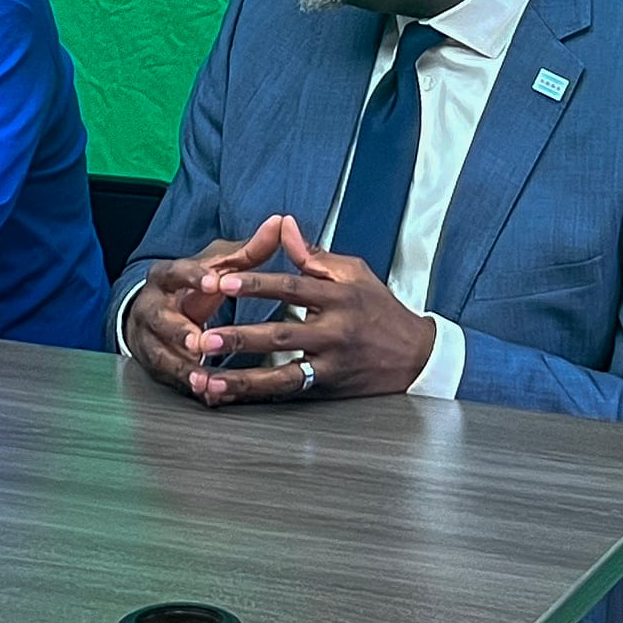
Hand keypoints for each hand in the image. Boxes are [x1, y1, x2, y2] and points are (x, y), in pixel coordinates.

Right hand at [124, 215, 287, 394]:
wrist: (155, 313)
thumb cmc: (194, 286)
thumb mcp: (218, 265)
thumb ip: (249, 250)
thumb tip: (280, 223)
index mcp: (167, 277)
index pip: (176, 272)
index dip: (194, 277)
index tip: (214, 282)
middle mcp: (152, 307)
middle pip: (160, 319)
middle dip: (178, 331)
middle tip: (199, 340)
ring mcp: (150, 338)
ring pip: (161, 353)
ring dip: (181, 366)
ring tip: (200, 375)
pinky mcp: (156, 364)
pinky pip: (171, 377)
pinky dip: (190, 386)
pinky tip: (208, 393)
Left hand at [180, 216, 437, 406]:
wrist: (417, 356)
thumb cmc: (381, 309)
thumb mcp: (354, 273)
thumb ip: (313, 255)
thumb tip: (283, 226)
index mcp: (338, 296)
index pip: (291, 286)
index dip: (256, 283)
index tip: (223, 282)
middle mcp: (334, 331)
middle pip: (282, 333)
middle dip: (241, 336)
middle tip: (205, 337)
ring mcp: (332, 364)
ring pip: (283, 373)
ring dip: (243, 378)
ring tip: (208, 379)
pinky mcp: (330, 388)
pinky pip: (290, 392)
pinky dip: (258, 394)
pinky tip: (230, 396)